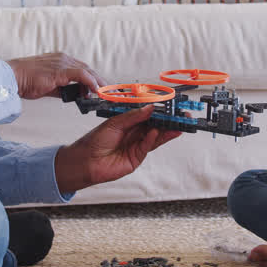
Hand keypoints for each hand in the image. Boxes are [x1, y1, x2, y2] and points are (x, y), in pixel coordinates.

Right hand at [7, 52, 106, 99]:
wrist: (12, 77)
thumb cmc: (26, 82)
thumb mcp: (48, 86)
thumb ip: (62, 89)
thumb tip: (74, 96)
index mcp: (60, 60)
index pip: (82, 69)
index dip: (94, 79)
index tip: (102, 90)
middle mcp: (63, 59)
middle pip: (88, 70)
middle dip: (100, 82)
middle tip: (110, 93)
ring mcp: (62, 63)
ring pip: (87, 72)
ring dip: (99, 84)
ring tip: (106, 95)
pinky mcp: (60, 70)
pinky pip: (81, 75)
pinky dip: (91, 83)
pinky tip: (96, 91)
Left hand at [53, 104, 182, 192]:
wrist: (85, 161)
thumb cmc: (95, 141)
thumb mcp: (114, 123)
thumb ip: (133, 116)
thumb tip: (150, 108)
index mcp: (129, 123)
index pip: (148, 115)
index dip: (159, 110)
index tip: (171, 105)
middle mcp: (134, 134)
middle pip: (155, 126)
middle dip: (168, 121)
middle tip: (181, 116)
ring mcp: (136, 146)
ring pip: (155, 137)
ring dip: (166, 131)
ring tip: (177, 125)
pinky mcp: (136, 158)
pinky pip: (147, 146)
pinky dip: (153, 139)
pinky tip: (156, 132)